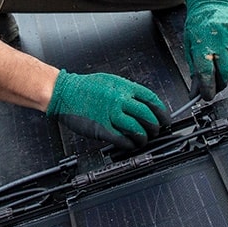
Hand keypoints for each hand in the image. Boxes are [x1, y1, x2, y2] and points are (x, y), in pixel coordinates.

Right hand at [46, 70, 169, 148]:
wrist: (63, 92)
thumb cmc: (85, 88)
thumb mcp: (111, 82)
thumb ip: (127, 92)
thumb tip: (142, 102)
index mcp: (124, 88)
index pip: (152, 100)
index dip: (162, 112)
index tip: (164, 119)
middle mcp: (120, 100)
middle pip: (147, 116)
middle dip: (155, 126)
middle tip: (156, 131)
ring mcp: (111, 114)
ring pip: (137, 129)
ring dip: (143, 137)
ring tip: (143, 139)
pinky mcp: (102, 128)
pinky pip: (122, 139)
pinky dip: (129, 144)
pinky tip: (130, 144)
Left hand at [183, 0, 227, 100]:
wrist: (211, 3)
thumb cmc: (199, 24)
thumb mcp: (190, 46)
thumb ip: (195, 68)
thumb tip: (197, 89)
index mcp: (203, 46)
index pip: (207, 76)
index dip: (208, 89)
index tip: (207, 95)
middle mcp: (221, 44)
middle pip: (224, 74)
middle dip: (220, 81)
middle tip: (216, 80)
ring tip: (222, 50)